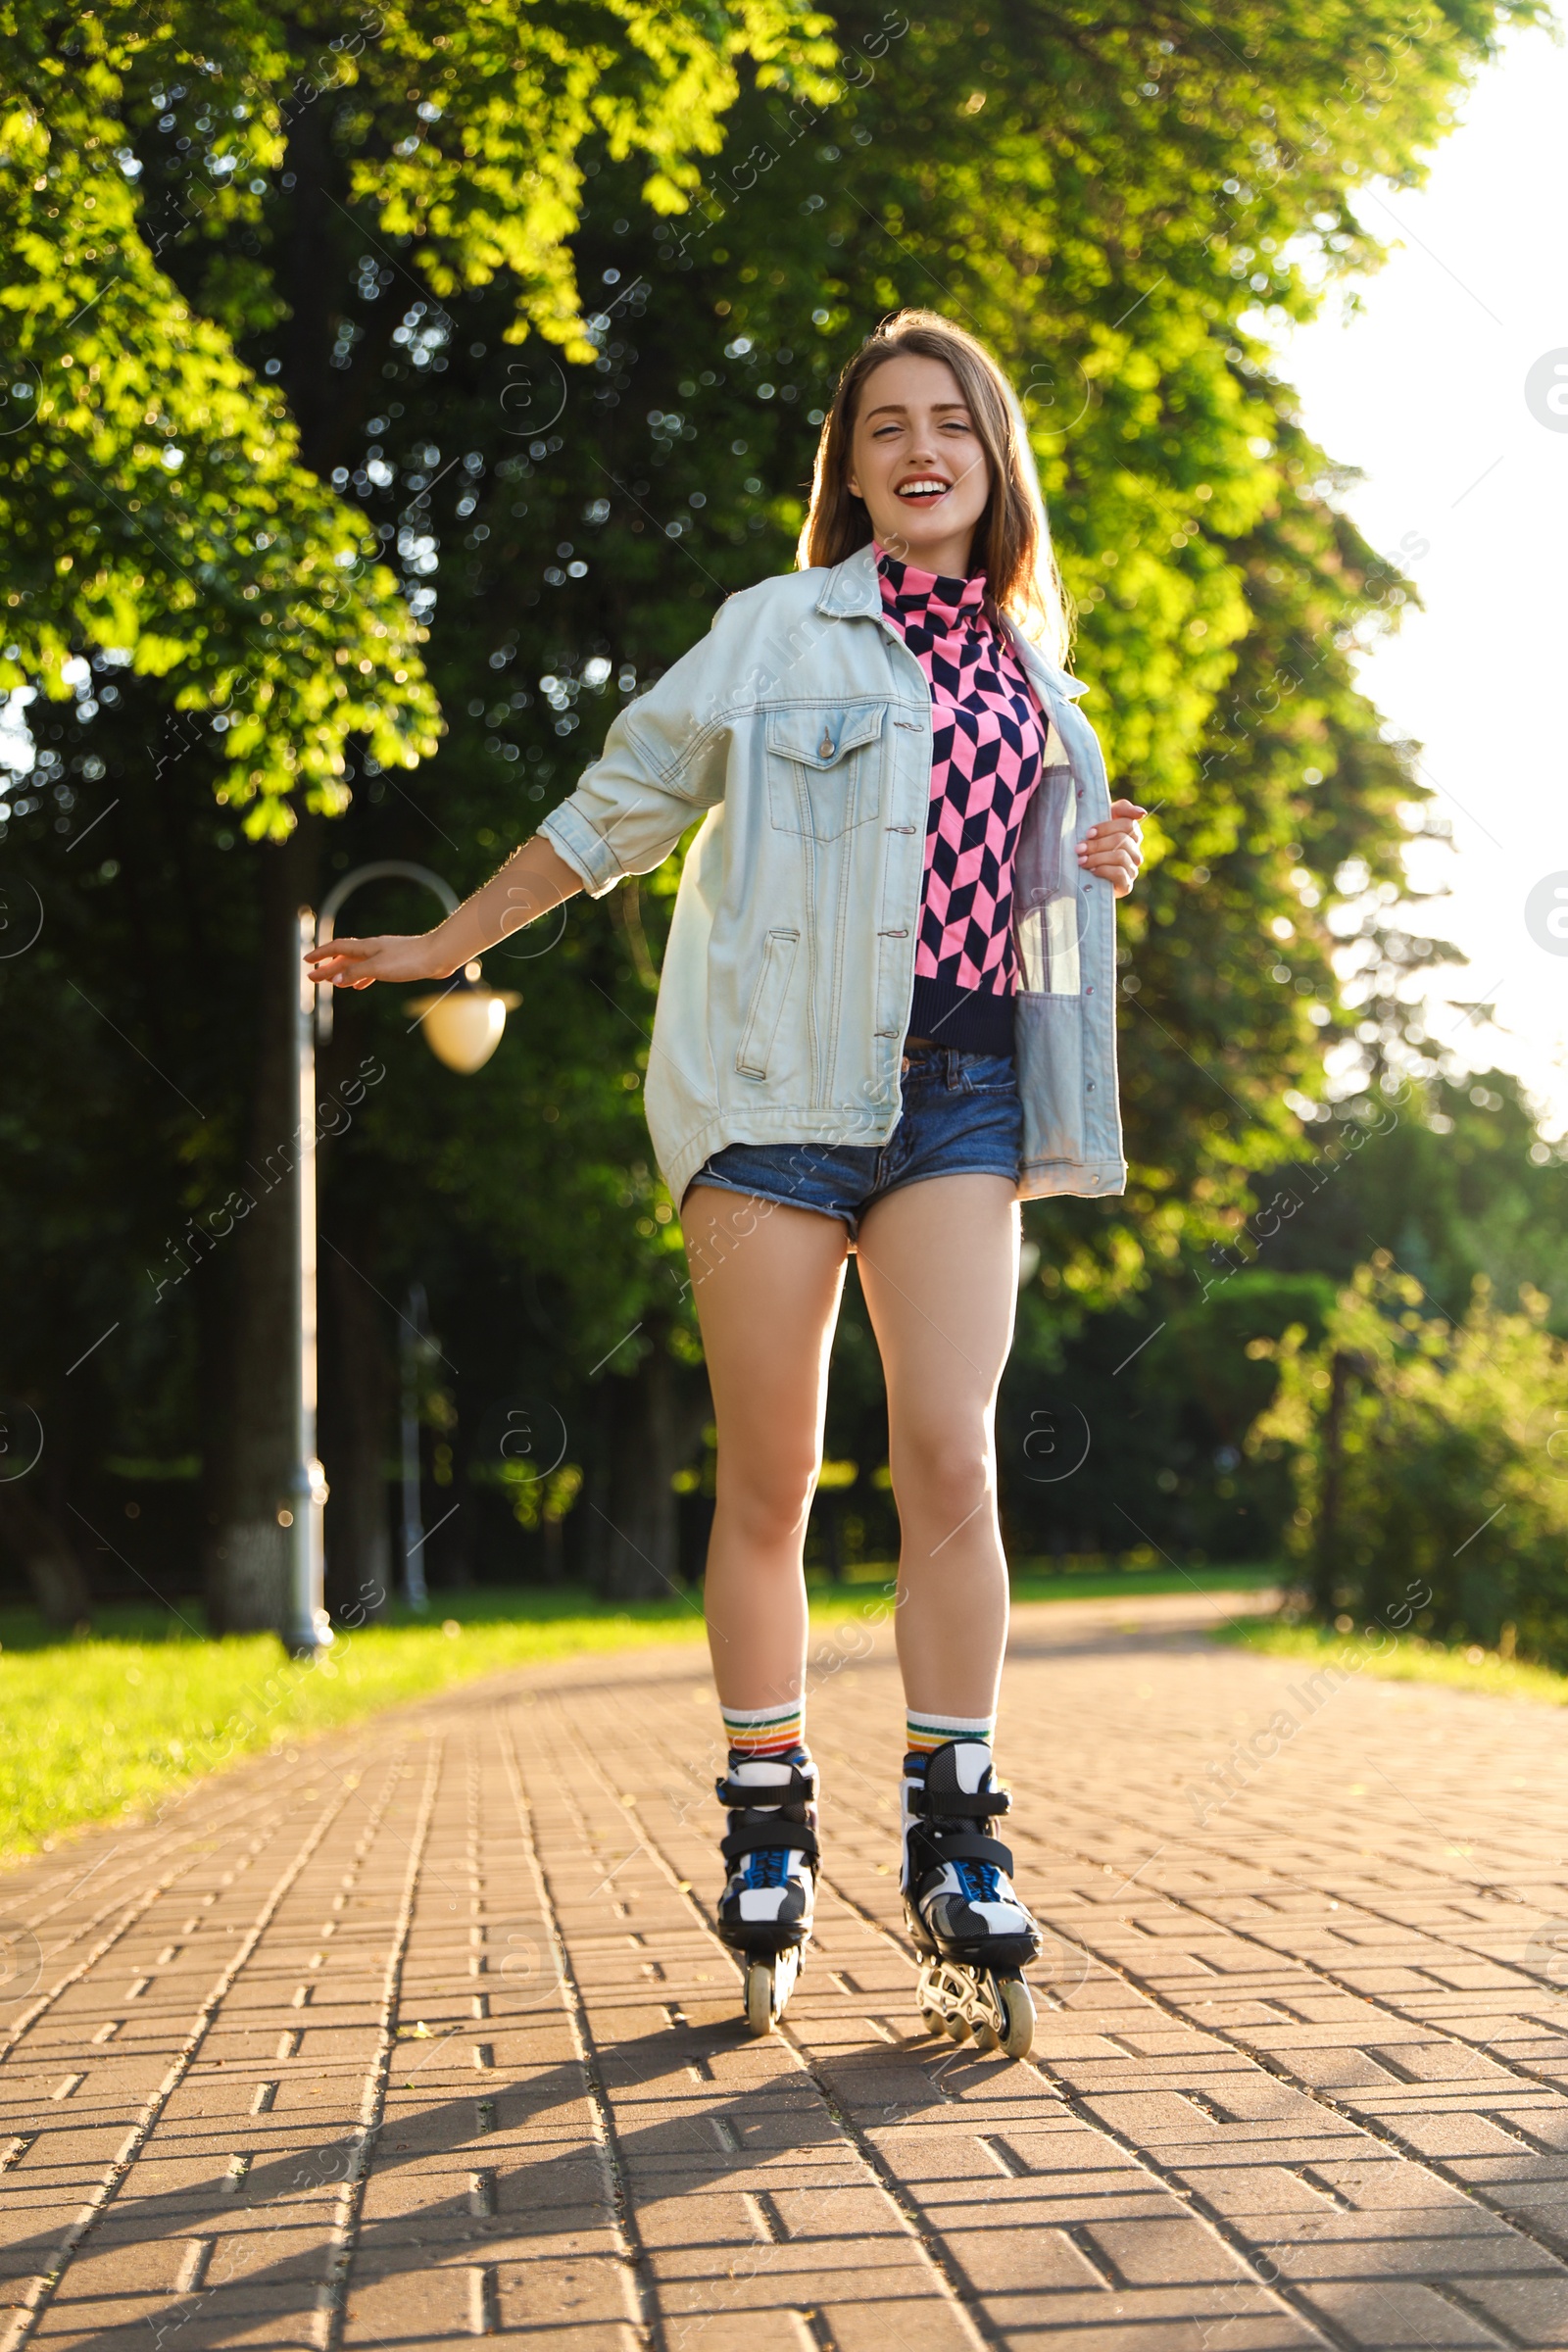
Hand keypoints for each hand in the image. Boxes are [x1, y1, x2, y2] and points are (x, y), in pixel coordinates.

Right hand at [304, 931, 449, 989]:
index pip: (337, 948)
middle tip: (313, 979)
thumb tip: (336, 978)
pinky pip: (371, 970)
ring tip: (333, 984)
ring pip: (358, 964)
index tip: (306, 961)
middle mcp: (374, 949)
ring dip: (343, 973)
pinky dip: (361, 977)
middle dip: (328, 968)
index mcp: (367, 947)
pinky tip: (359, 985)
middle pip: (345, 958)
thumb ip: (357, 972)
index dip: (321, 955)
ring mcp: (385, 956)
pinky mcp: (396, 964)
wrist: (439, 955)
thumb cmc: (411, 960)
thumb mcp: (379, 968)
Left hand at [1078, 798, 1145, 898]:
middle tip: (1079, 849)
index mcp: (1132, 835)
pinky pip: (1120, 873)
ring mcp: (1132, 869)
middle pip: (1122, 840)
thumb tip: (1141, 813)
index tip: (1088, 833)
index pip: (1128, 824)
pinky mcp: (1126, 885)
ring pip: (1120, 856)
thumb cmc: (1090, 842)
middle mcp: (1135, 852)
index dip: (1107, 827)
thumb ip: (1123, 808)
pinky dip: (1103, 870)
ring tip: (1081, 860)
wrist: (1078, 875)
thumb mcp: (1102, 820)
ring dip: (1097, 857)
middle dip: (1097, 844)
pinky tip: (1092, 871)